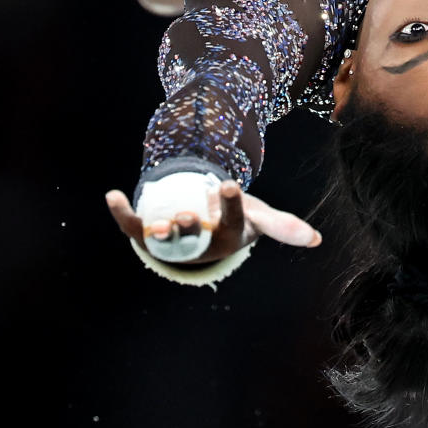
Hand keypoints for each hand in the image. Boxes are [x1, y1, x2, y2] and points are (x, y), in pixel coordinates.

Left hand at [106, 179, 320, 264]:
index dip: (230, 204)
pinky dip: (121, 212)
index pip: (232, 219)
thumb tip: (316, 240)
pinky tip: (111, 195)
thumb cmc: (237, 222)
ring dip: (158, 232)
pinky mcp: (149, 237)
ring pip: (165, 238)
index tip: (227, 184)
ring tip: (156, 224)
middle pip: (195, 234)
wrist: (204, 236)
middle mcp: (200, 242)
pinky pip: (133, 226)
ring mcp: (174, 241)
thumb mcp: (260, 219)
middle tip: (184, 216)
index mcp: (229, 235)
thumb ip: (284, 227)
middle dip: (189, 226)